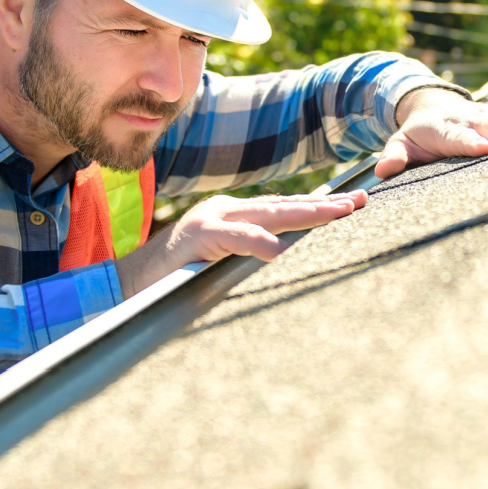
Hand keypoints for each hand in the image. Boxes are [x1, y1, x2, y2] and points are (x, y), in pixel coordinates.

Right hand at [115, 190, 366, 296]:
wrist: (128, 286)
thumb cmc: (178, 282)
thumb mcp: (225, 267)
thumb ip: (253, 259)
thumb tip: (289, 262)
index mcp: (235, 217)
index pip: (285, 208)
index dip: (319, 208)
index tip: (353, 206)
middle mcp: (227, 210)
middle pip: (285, 205)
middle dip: (325, 205)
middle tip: (360, 202)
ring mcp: (211, 219)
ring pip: (267, 213)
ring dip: (306, 213)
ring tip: (339, 214)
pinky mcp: (196, 236)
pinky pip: (233, 237)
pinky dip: (256, 241)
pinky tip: (279, 249)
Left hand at [375, 88, 487, 179]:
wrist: (430, 103)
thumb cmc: (417, 135)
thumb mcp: (401, 144)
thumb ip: (394, 157)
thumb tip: (383, 171)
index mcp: (443, 129)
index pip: (457, 137)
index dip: (469, 142)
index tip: (484, 149)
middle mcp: (468, 119)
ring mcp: (486, 114)